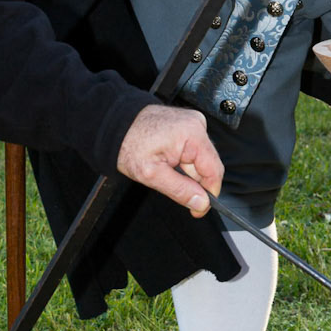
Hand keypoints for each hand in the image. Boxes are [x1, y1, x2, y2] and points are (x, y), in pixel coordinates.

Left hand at [116, 103, 223, 217]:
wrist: (116, 125)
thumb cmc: (128, 143)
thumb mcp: (152, 174)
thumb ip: (180, 190)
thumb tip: (201, 203)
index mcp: (192, 134)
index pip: (214, 171)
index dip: (209, 194)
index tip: (199, 208)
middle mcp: (197, 124)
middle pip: (208, 165)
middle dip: (194, 181)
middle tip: (174, 190)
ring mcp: (193, 122)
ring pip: (200, 159)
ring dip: (186, 171)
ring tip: (165, 170)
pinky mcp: (187, 124)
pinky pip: (193, 149)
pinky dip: (183, 160)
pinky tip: (168, 161)